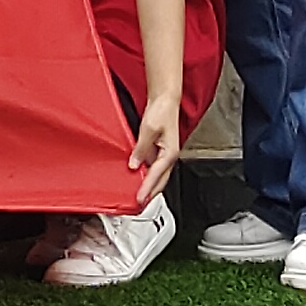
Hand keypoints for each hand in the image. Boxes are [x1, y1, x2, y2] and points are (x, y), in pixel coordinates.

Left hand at [127, 88, 181, 207]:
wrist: (165, 100)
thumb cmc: (162, 111)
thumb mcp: (148, 129)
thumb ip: (141, 148)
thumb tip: (134, 164)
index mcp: (170, 153)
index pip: (156, 176)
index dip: (146, 189)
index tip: (139, 199)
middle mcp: (169, 156)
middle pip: (160, 181)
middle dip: (150, 194)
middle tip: (139, 204)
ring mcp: (164, 154)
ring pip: (157, 175)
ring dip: (149, 185)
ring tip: (139, 195)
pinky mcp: (159, 150)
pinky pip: (153, 167)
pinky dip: (146, 174)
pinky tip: (138, 177)